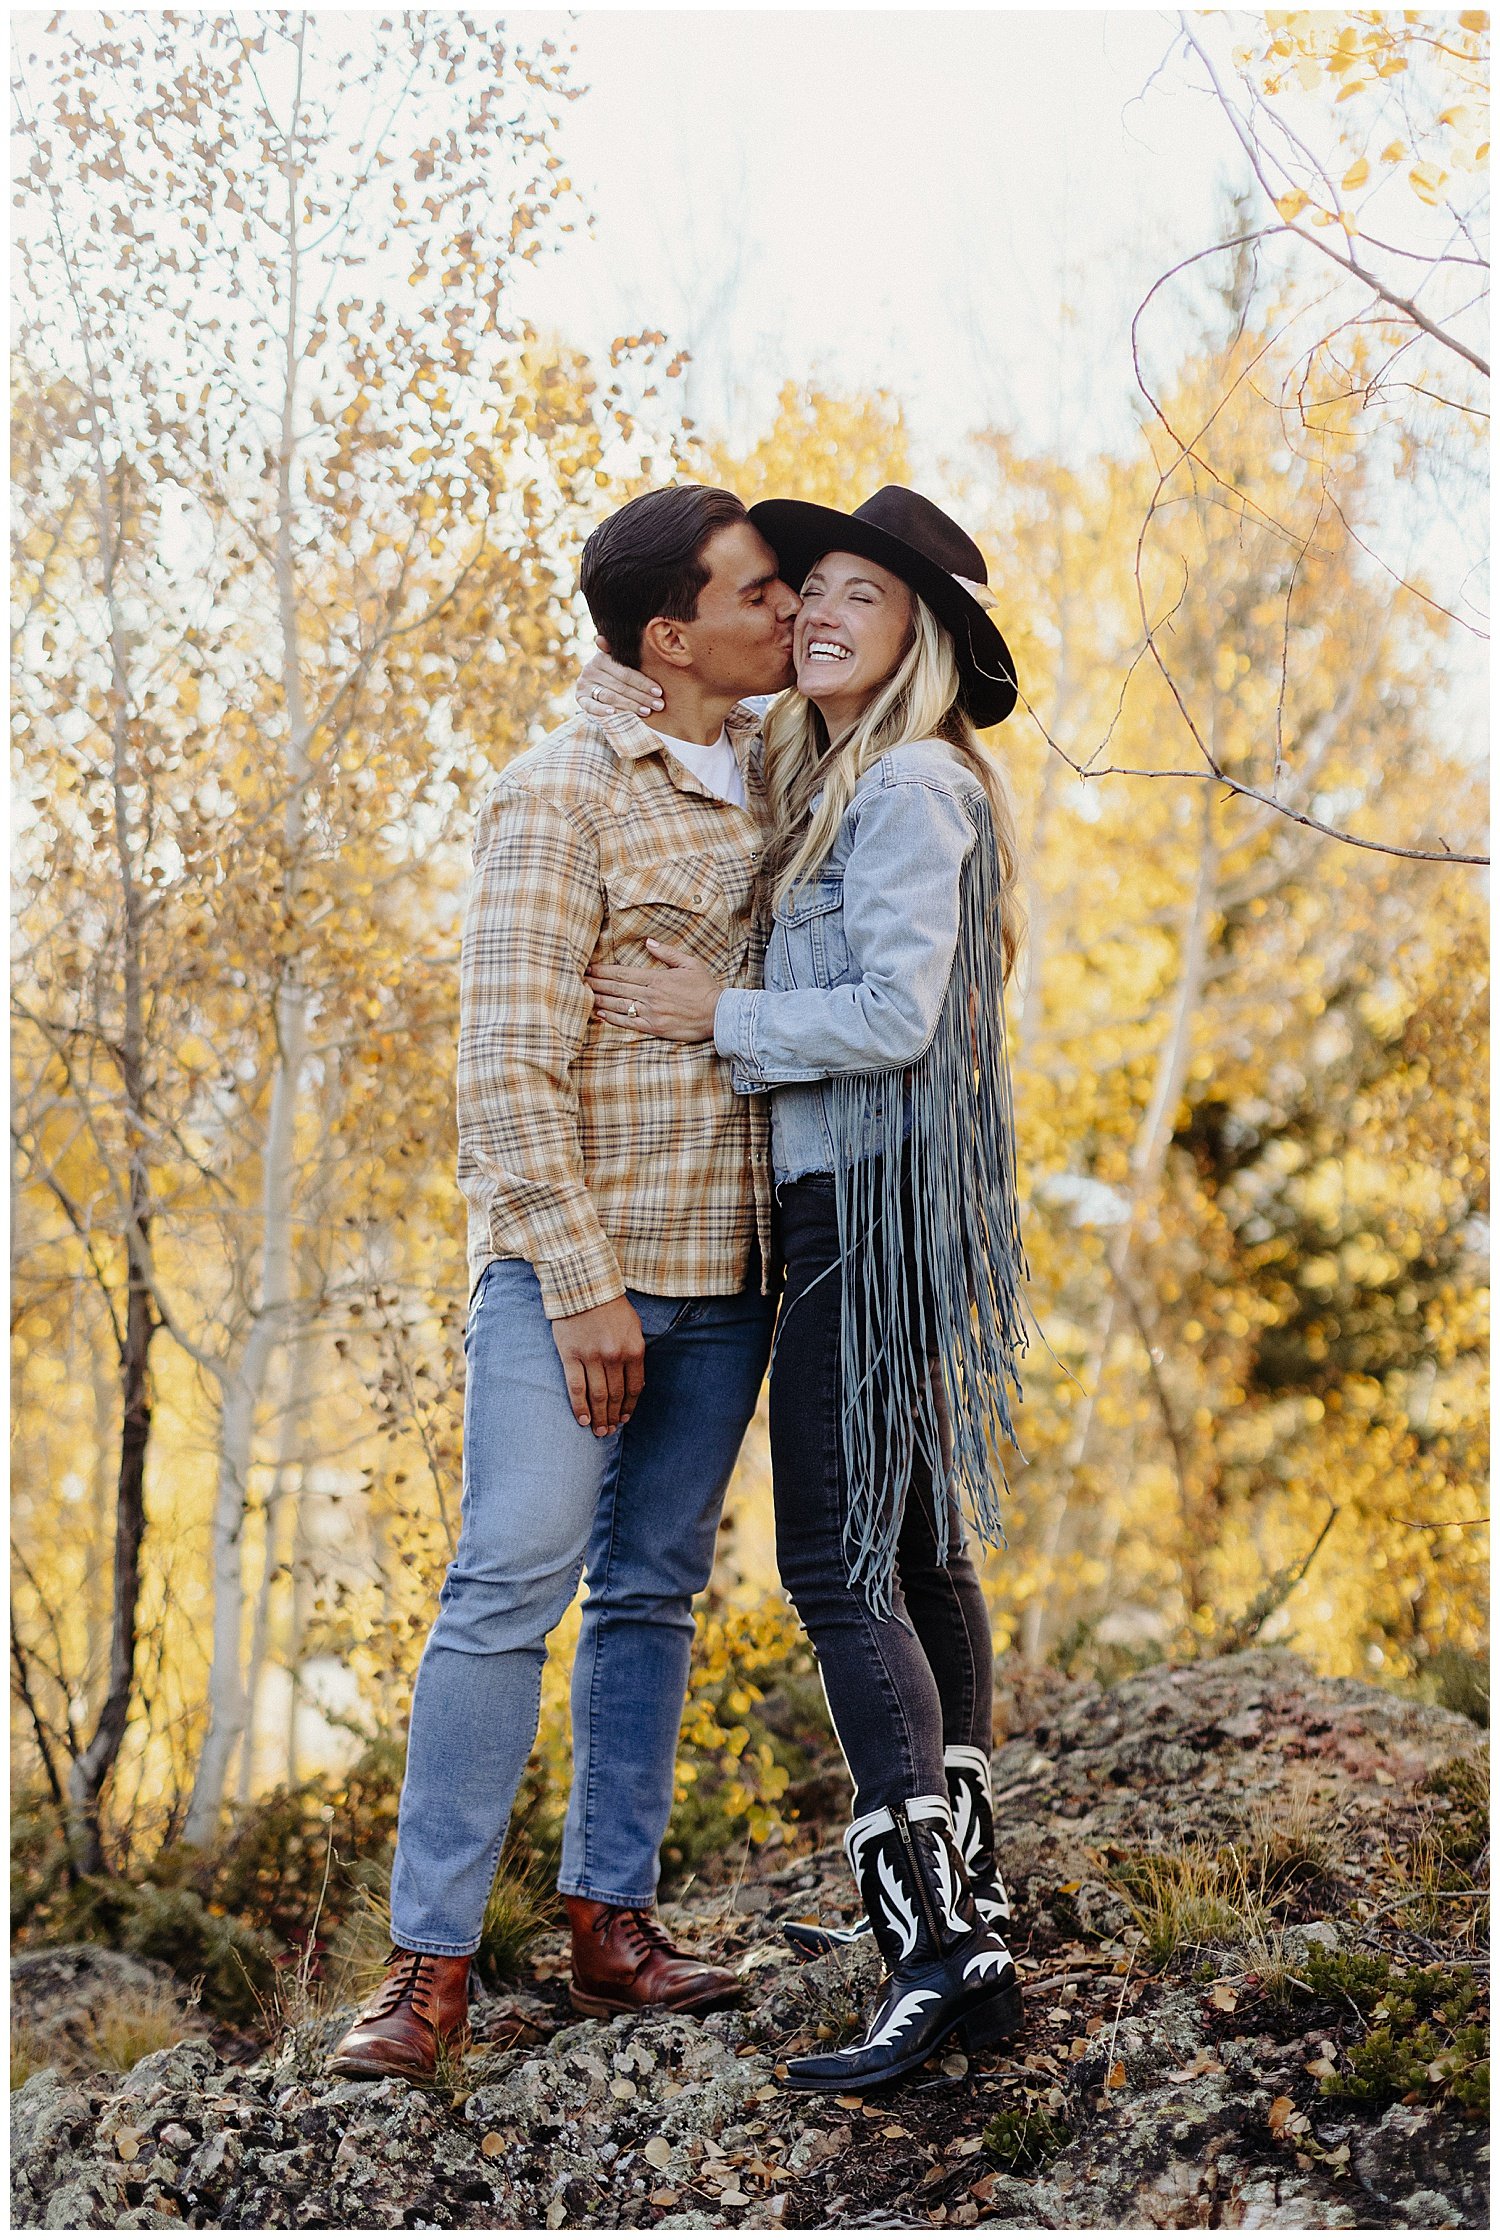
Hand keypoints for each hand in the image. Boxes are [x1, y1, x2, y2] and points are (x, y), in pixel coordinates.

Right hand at [551, 1294, 645, 1435]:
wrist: (583, 1285)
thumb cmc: (610, 1305)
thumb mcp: (633, 1326)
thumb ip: (635, 1353)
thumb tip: (635, 1382)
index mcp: (634, 1349)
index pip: (635, 1387)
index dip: (630, 1406)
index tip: (625, 1418)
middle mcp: (614, 1356)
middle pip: (615, 1395)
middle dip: (614, 1416)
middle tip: (610, 1431)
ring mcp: (592, 1357)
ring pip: (597, 1396)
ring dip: (598, 1416)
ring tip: (598, 1431)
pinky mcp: (570, 1355)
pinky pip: (576, 1387)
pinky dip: (580, 1406)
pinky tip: (582, 1419)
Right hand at [578, 639, 663, 721]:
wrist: (595, 684)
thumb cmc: (615, 672)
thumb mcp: (618, 661)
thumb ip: (617, 652)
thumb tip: (601, 638)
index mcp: (601, 658)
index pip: (626, 673)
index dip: (643, 683)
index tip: (659, 692)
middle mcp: (590, 669)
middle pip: (621, 686)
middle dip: (642, 697)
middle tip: (658, 705)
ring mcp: (584, 684)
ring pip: (610, 697)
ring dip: (629, 706)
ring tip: (646, 711)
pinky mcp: (580, 698)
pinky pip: (590, 706)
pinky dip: (601, 710)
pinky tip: (613, 713)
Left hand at [587, 940, 722, 1042]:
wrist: (718, 1014)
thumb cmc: (705, 988)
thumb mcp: (690, 963)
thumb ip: (667, 952)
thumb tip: (649, 942)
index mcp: (657, 978)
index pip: (623, 973)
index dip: (604, 971)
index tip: (590, 967)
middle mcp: (651, 995)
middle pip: (616, 989)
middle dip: (596, 983)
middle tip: (579, 979)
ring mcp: (651, 1013)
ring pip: (619, 1005)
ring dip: (600, 1000)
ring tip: (584, 995)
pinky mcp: (654, 1028)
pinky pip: (628, 1023)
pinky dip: (612, 1019)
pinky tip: (600, 1015)